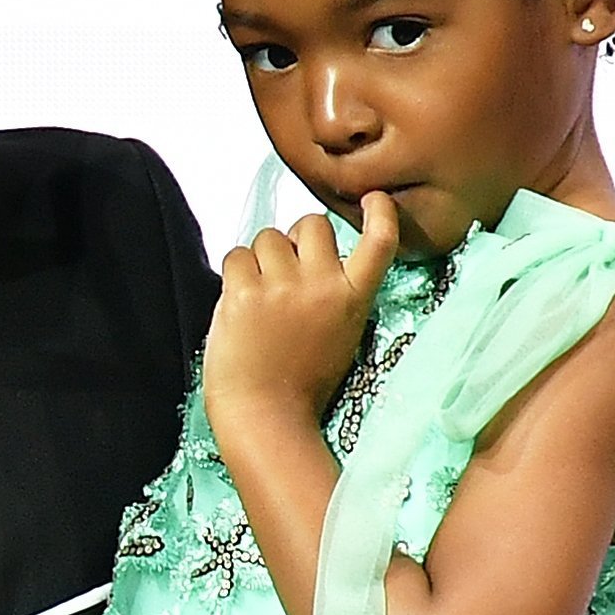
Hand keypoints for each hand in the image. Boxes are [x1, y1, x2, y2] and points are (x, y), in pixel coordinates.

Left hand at [202, 194, 399, 436]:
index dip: (379, 212)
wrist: (267, 416)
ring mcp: (282, 287)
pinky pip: (236, 255)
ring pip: (269, 236)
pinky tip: (238, 302)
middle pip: (311, 224)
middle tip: (286, 274)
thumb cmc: (301, 382)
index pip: (379, 243)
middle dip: (297, 240)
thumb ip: (332, 292)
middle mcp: (322, 286)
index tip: (372, 198)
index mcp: (354, 299)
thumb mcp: (340, 334)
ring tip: (260, 296)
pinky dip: (235, 273)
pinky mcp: (244, 293)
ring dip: (261, 258)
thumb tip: (307, 254)